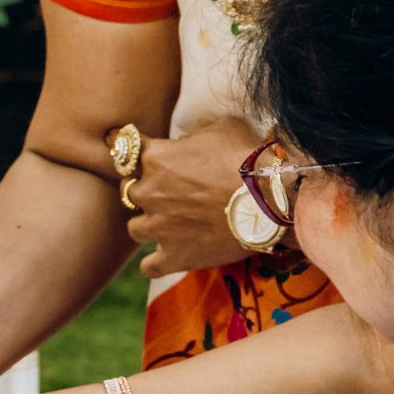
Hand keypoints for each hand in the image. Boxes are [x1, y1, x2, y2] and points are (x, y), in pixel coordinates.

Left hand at [128, 117, 259, 276]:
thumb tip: (191, 135)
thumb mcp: (225, 127)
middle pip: (129, 191)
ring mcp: (157, 226)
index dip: (124, 148)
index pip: (121, 147)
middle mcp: (148, 191)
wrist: (272, 200)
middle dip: (146, 190)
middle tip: (171, 192)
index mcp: (155, 157)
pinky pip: (148, 266)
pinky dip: (155, 263)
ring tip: (171, 225)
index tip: (127, 151)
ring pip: (135, 228)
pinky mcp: (173, 256)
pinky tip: (166, 258)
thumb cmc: (249, 159)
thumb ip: (198, 131)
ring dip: (149, 225)